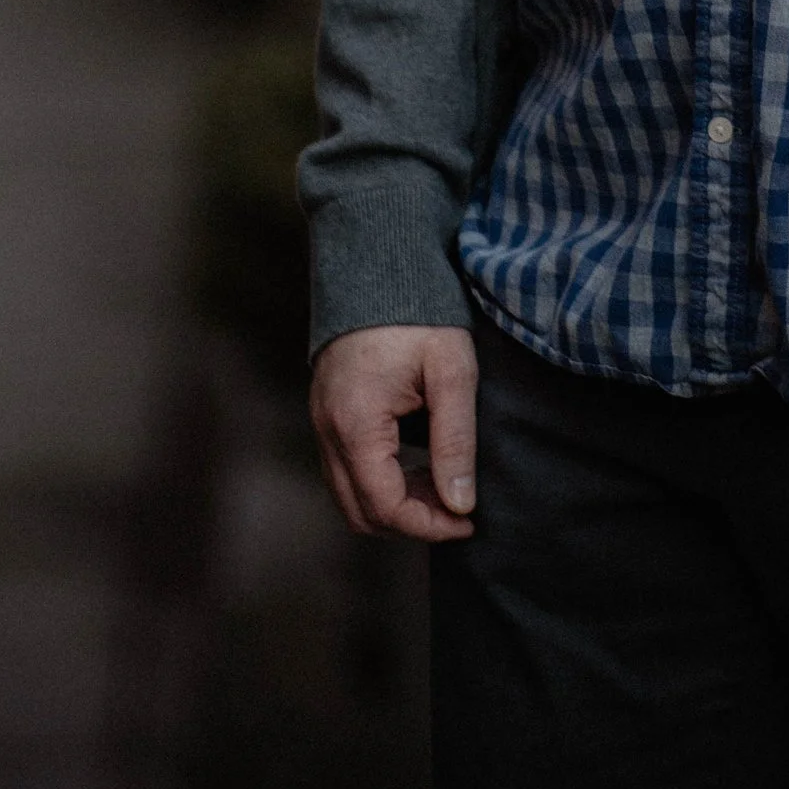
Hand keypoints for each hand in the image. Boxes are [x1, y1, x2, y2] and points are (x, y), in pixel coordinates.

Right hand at [310, 323, 478, 541]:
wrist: (378, 262)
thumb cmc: (419, 312)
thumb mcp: (451, 370)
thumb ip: (455, 439)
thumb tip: (460, 503)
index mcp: (356, 422)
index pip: (385, 506)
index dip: (428, 526)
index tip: (468, 522)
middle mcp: (327, 430)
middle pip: (360, 512)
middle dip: (410, 523)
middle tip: (457, 510)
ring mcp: (320, 422)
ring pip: (348, 496)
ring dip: (393, 505)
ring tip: (442, 489)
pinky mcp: (325, 413)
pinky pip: (345, 471)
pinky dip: (378, 483)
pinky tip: (416, 468)